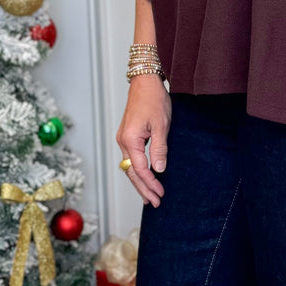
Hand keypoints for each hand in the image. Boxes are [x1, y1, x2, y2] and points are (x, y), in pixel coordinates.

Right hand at [116, 75, 171, 208]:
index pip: (140, 169)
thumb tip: (159, 169)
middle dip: (143, 189)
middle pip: (131, 172)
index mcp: (130, 140)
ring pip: (129, 167)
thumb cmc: (154, 100)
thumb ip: (159, 148)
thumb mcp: (161, 125)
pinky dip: (137, 171)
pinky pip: (131, 159)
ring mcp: (123, 139)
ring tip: (149, 196)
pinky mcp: (127, 136)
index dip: (150, 184)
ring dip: (139, 182)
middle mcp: (123, 141)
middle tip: (155, 202)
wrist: (145, 83)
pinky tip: (145, 177)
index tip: (160, 194)